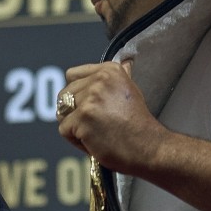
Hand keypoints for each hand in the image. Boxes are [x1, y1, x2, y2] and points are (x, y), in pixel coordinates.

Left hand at [56, 59, 165, 173]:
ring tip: (95, 133)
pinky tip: (94, 142)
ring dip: (74, 126)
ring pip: (62, 112)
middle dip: (74, 112)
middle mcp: (99, 80)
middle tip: (96, 125)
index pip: (72, 76)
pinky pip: (64, 130)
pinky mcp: (83, 118)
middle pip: (64, 95)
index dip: (77, 94)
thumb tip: (125, 63)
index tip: (92, 107)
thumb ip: (118, 78)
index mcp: (109, 71)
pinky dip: (76, 140)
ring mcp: (90, 99)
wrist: (149, 148)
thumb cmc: (139, 124)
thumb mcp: (132, 91)